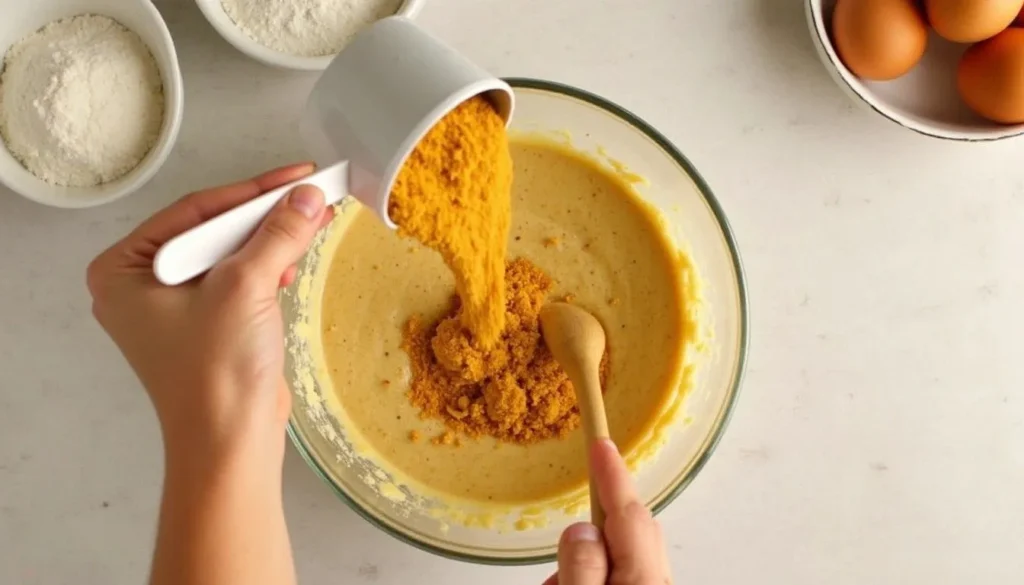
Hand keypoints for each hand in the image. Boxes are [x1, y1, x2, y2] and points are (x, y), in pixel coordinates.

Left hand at [87, 163, 330, 467]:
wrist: (230, 444)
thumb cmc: (215, 375)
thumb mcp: (245, 287)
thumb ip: (277, 234)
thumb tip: (307, 196)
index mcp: (124, 270)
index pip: (195, 211)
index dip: (252, 191)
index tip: (297, 176)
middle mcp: (142, 285)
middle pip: (213, 230)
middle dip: (265, 215)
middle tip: (311, 195)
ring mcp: (175, 308)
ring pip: (231, 254)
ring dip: (272, 241)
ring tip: (312, 224)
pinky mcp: (207, 325)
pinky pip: (239, 280)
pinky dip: (268, 267)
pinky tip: (293, 263)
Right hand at [548, 440, 671, 584]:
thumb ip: (581, 566)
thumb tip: (581, 529)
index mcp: (644, 576)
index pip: (628, 512)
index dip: (612, 474)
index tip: (601, 443)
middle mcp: (657, 581)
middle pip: (631, 531)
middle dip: (596, 524)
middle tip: (565, 539)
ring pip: (624, 556)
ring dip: (588, 561)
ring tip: (557, 583)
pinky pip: (624, 576)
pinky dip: (596, 577)